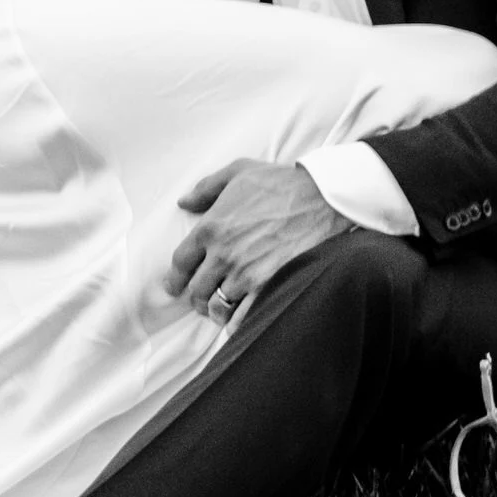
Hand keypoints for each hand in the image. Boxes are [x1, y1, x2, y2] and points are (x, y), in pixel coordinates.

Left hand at [165, 160, 352, 315]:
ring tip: (219, 310)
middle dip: (196, 298)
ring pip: (217, 307)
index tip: (175, 285)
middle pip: (196, 290)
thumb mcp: (238, 171)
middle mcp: (223, 254)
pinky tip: (236, 321)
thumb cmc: (280, 182)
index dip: (175, 278)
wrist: (321, 199)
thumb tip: (183, 202)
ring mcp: (245, 274)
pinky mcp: (268, 287)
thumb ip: (206, 188)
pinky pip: (243, 318)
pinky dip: (236, 324)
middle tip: (200, 300)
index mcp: (211, 227)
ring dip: (215, 311)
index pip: (181, 262)